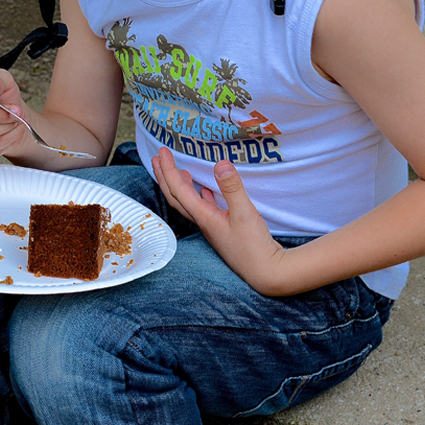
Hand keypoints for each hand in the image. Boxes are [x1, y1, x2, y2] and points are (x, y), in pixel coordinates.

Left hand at [151, 147, 289, 295]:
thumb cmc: (255, 247)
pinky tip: (205, 190)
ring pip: (188, 202)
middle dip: (164, 176)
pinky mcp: (223, 229)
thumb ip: (232, 188)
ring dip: (179, 185)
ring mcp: (212, 226)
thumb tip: (221, 163)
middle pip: (176, 197)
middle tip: (158, 157)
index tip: (162, 151)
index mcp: (203, 217)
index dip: (168, 169)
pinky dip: (200, 196)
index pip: (178, 190)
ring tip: (177, 170)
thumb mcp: (245, 213)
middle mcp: (203, 222)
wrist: (266, 272)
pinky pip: (205, 209)